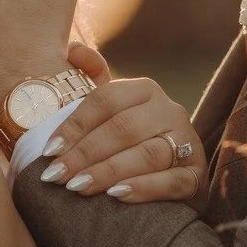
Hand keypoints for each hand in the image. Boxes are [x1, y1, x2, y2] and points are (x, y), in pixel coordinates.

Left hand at [36, 42, 207, 206]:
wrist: (173, 178)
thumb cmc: (131, 143)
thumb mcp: (112, 110)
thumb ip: (92, 80)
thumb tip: (74, 49)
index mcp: (145, 90)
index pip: (106, 100)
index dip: (75, 125)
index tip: (48, 150)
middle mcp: (170, 111)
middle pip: (123, 128)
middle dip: (85, 153)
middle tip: (56, 176)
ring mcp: (188, 143)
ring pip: (147, 155)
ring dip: (108, 172)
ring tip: (78, 188)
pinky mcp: (197, 175)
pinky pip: (172, 182)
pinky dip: (143, 188)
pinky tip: (116, 196)